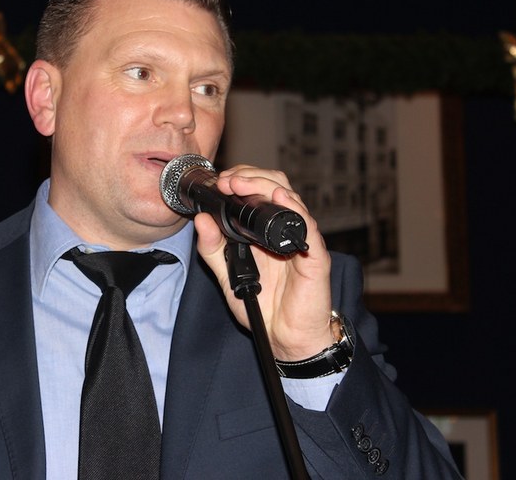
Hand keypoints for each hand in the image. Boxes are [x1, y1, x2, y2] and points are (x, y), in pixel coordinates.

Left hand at [193, 165, 334, 360]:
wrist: (285, 338)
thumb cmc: (263, 308)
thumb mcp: (227, 276)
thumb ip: (212, 250)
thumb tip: (200, 219)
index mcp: (262, 230)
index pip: (257, 190)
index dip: (240, 179)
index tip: (220, 182)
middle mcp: (282, 229)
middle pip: (274, 185)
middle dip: (250, 176)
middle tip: (228, 181)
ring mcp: (300, 240)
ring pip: (290, 198)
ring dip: (265, 185)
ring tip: (243, 185)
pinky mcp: (315, 256)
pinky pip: (307, 226)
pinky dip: (295, 208)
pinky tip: (281, 198)